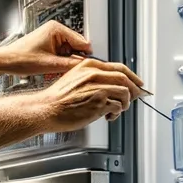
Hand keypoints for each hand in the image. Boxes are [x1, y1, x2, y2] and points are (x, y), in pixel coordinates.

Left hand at [0, 20, 92, 76]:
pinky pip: (62, 52)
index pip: (82, 42)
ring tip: (58, 69)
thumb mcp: (49, 64)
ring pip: (70, 51)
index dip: (85, 56)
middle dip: (75, 59)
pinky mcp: (49, 43)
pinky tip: (55, 67)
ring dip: (67, 61)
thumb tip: (85, 67)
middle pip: (77, 46)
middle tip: (70, 71)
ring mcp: (52, 35)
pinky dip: (61, 61)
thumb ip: (70, 65)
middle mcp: (55, 29)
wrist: (5, 61)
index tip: (89, 67)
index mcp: (56, 29)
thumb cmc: (20, 59)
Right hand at [35, 57, 149, 129]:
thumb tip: (110, 84)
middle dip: (133, 90)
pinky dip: (117, 113)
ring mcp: (98, 88)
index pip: (119, 68)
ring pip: (125, 93)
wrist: (46, 109)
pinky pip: (118, 107)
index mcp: (90, 66)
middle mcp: (95, 74)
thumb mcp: (74, 77)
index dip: (132, 76)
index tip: (137, 83)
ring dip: (124, 104)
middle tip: (133, 98)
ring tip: (116, 110)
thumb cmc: (57, 98)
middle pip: (125, 79)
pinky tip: (108, 116)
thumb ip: (92, 77)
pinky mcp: (99, 103)